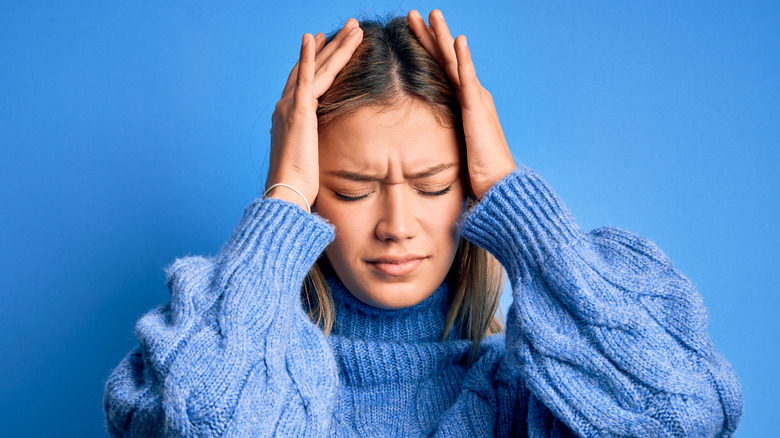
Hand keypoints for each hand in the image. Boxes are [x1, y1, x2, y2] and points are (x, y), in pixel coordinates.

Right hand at [266, 19, 363, 209]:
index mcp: (290, 117)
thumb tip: (326, 151)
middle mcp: (286, 107)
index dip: (317, 60)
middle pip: (313, 68)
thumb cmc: (301, 185)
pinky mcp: (297, 112)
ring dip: (335, 46)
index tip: (325, 43)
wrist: (288, 192)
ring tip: (352, 27)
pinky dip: (308, 56)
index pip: (306, 81)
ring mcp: (290, 107)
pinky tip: (313, 37)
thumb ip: (317, 146)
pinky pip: (305, 78)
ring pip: (317, 68)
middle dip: (332, 46)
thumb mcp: (312, 159)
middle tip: (348, 27)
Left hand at [408, 9, 516, 199]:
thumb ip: (439, 136)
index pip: (441, 70)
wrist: (498, 186)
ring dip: (444, 36)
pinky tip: (457, 41)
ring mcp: (476, 100)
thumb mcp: (452, 148)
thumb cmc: (477, 173)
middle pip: (446, 59)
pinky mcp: (478, 110)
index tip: (410, 32)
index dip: (426, 50)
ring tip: (432, 15)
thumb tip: (416, 141)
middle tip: (414, 14)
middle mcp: (472, 96)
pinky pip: (468, 80)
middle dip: (431, 35)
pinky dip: (463, 59)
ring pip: (456, 62)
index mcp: (464, 104)